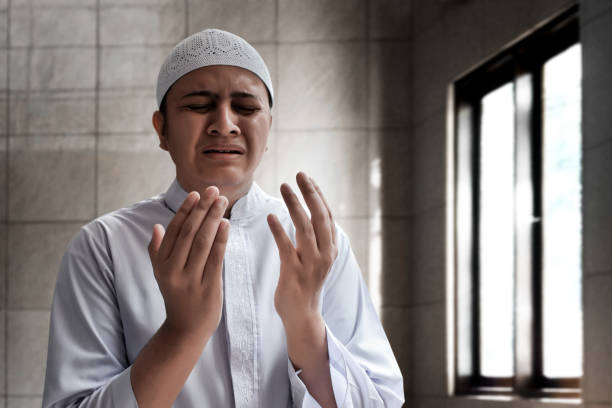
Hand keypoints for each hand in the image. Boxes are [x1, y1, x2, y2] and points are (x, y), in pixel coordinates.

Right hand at [148, 186, 229, 340]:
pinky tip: (226, 224)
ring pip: (202, 243)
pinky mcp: (208, 288)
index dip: (185, 210)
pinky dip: (221, 240)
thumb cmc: (177, 296)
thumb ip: (157, 251)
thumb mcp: (161, 274)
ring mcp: (190, 280)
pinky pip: (215, 259)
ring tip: (222, 201)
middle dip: (202, 209)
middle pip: (188, 233)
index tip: (196, 194)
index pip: (174, 231)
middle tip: (213, 191)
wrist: (185, 329)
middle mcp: (172, 271)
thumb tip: (157, 226)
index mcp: (161, 264)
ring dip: (213, 219)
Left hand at [267, 172, 337, 366]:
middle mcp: (325, 254)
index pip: (327, 215)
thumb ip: (316, 237)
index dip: (319, 195)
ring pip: (304, 228)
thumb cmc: (306, 283)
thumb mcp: (317, 258)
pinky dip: (278, 230)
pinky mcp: (294, 273)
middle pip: (319, 217)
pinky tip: (270, 216)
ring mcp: (311, 264)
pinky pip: (286, 247)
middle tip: (298, 174)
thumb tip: (310, 211)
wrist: (302, 316)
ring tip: (284, 186)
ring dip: (294, 204)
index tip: (308, 178)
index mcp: (331, 248)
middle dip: (309, 193)